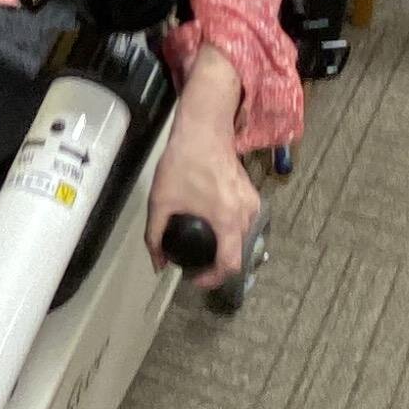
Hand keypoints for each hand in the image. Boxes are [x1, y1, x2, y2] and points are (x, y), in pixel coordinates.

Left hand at [149, 53, 258, 292]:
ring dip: (227, 249)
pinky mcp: (252, 194)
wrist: (204, 129)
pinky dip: (232, 232)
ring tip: (204, 248)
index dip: (213, 279)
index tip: (195, 278)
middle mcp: (247, 215)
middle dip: (219, 265)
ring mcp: (253, 203)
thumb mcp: (161, 201)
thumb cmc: (183, 163)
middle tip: (196, 265)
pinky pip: (246, 223)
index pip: (230, 265)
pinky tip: (212, 227)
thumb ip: (156, 237)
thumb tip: (157, 263)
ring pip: (245, 238)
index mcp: (228, 220)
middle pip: (240, 254)